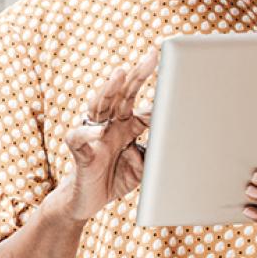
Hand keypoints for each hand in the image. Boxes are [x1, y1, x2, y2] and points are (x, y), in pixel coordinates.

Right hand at [58, 48, 158, 220]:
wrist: (86, 202)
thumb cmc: (115, 178)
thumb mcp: (143, 167)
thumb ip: (156, 153)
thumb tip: (175, 142)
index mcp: (126, 126)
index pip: (143, 105)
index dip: (159, 96)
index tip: (177, 79)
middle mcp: (110, 124)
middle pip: (122, 94)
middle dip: (137, 75)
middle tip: (152, 55)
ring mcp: (93, 134)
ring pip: (99, 105)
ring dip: (109, 88)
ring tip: (119, 73)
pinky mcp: (80, 150)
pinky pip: (79, 137)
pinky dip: (88, 132)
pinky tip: (99, 129)